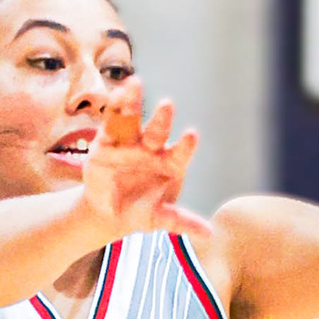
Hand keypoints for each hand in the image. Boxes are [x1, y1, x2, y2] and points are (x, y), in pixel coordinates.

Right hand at [82, 81, 213, 240]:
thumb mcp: (159, 219)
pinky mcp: (107, 140)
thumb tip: (211, 234)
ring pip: (132, 120)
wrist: (109, 213)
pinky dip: (112, 107)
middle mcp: (151, 148)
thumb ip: (182, 222)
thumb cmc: (140, 212)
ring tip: (135, 84)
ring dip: (133, 102)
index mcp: (169, 164)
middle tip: (167, 105)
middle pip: (157, 130)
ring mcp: (129, 142)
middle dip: (161, 118)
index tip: (192, 135)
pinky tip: (115, 93)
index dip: (186, 145)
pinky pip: (110, 122)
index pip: (180, 152)